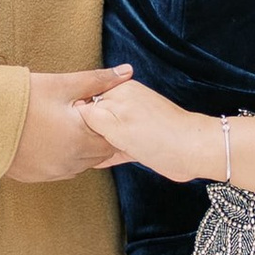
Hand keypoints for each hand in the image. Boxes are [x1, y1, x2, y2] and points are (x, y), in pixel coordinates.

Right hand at [2, 67, 135, 183]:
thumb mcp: (61, 85)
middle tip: (79, 115)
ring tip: (62, 125)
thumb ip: (97, 81)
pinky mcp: (33, 177)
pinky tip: (48, 139)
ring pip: (78, 164)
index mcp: (79, 140)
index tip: (94, 109)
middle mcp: (68, 163)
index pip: (111, 141)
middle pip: (96, 155)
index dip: (107, 123)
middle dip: (94, 136)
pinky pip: (58, 171)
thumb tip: (127, 72)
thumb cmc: (20, 97)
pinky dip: (60, 158)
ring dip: (78, 148)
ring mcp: (50, 174)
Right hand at [73, 78, 221, 183]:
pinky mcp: (141, 141)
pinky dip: (109, 153)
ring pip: (106, 133)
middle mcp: (125, 104)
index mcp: (118, 92)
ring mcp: (134, 123)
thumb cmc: (157, 135)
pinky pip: (118, 146)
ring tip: (77, 156)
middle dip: (84, 132)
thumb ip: (91, 116)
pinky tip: (96, 162)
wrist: (192, 150)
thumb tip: (74, 112)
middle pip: (95, 117)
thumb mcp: (115, 124)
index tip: (62, 132)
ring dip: (96, 144)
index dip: (73, 118)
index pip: (85, 101)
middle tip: (68, 148)